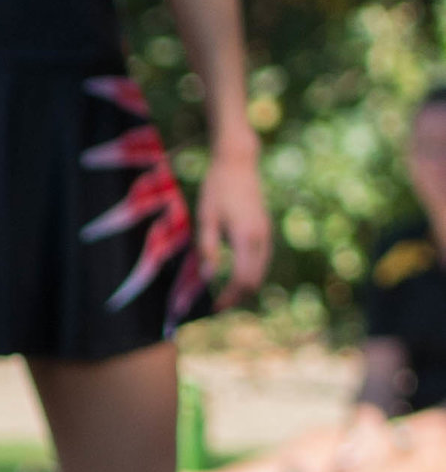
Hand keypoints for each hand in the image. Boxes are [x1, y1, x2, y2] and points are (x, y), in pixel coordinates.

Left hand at [197, 140, 271, 300]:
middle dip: (238, 297)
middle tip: (218, 307)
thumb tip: (208, 276)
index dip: (229, 297)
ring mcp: (266, 234)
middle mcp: (261, 239)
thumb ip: (208, 247)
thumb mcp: (206, 217)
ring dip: (245, 287)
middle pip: (255, 280)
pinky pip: (261, 261)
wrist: (238, 163)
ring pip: (261, 272)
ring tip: (225, 296)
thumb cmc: (217, 188)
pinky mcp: (264, 230)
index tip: (214, 308)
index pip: (242, 279)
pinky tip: (234, 278)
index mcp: (246, 237)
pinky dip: (250, 274)